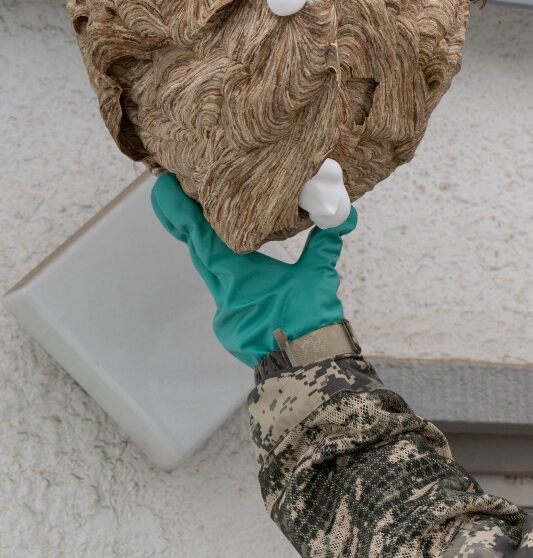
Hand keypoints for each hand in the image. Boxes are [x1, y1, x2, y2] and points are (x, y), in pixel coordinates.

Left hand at [151, 174, 356, 366]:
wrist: (306, 369)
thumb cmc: (309, 322)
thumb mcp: (319, 276)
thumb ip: (325, 244)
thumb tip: (345, 214)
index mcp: (238, 276)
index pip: (200, 237)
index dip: (179, 211)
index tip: (163, 189)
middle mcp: (224, 294)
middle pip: (200, 253)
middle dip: (189, 225)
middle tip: (178, 197)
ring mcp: (226, 315)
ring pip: (214, 277)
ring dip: (213, 254)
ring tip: (211, 230)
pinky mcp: (233, 330)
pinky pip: (227, 298)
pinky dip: (232, 282)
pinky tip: (245, 278)